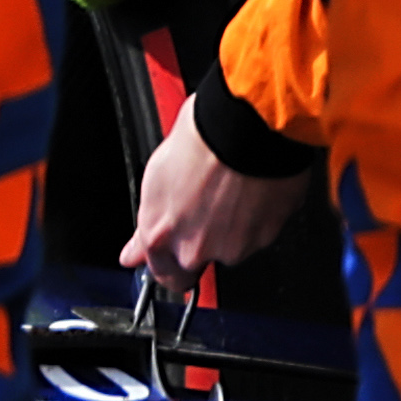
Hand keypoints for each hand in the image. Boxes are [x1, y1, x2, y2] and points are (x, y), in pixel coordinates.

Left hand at [124, 105, 314, 281]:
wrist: (246, 127)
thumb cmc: (201, 140)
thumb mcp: (156, 178)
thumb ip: (150, 222)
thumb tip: (133, 253)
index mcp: (159, 233)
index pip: (161, 273)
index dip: (167, 263)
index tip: (169, 258)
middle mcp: (195, 248)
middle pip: (196, 262)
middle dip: (201, 243)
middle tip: (206, 209)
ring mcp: (233, 245)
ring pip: (230, 248)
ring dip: (230, 229)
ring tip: (231, 191)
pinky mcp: (266, 237)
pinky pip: (258, 235)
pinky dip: (256, 219)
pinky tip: (250, 191)